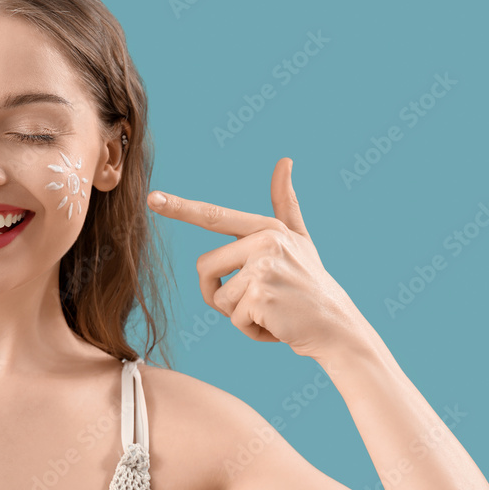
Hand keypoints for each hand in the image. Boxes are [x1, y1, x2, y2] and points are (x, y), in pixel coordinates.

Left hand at [148, 157, 368, 359]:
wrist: (336, 326)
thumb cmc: (310, 284)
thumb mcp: (300, 240)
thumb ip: (286, 203)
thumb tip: (285, 160)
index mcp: (267, 228)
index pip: (215, 216)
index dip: (180, 208)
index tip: (152, 199)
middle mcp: (265, 242)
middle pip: (205, 268)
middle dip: (219, 292)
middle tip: (256, 300)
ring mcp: (263, 268)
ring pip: (217, 297)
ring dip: (237, 313)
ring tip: (270, 310)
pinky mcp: (260, 296)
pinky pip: (232, 318)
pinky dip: (250, 329)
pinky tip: (276, 324)